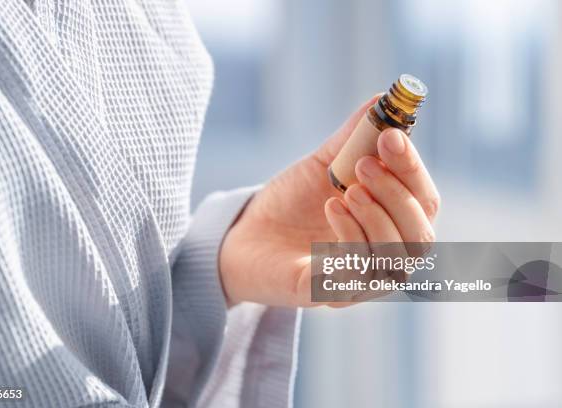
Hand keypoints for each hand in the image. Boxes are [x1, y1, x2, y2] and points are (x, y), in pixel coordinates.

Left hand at [219, 95, 439, 306]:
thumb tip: (383, 100)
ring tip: (345, 190)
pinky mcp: (332, 294)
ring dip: (377, 217)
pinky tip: (332, 210)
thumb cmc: (291, 202)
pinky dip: (353, 238)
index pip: (424, 201)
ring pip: (398, 258)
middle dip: (397, 195)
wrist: (244, 234)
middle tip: (364, 164)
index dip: (413, 169)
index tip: (393, 135)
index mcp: (392, 222)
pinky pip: (361, 276)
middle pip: (422, 235)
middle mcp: (386, 255)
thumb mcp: (324, 165)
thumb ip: (354, 139)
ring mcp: (362, 281)